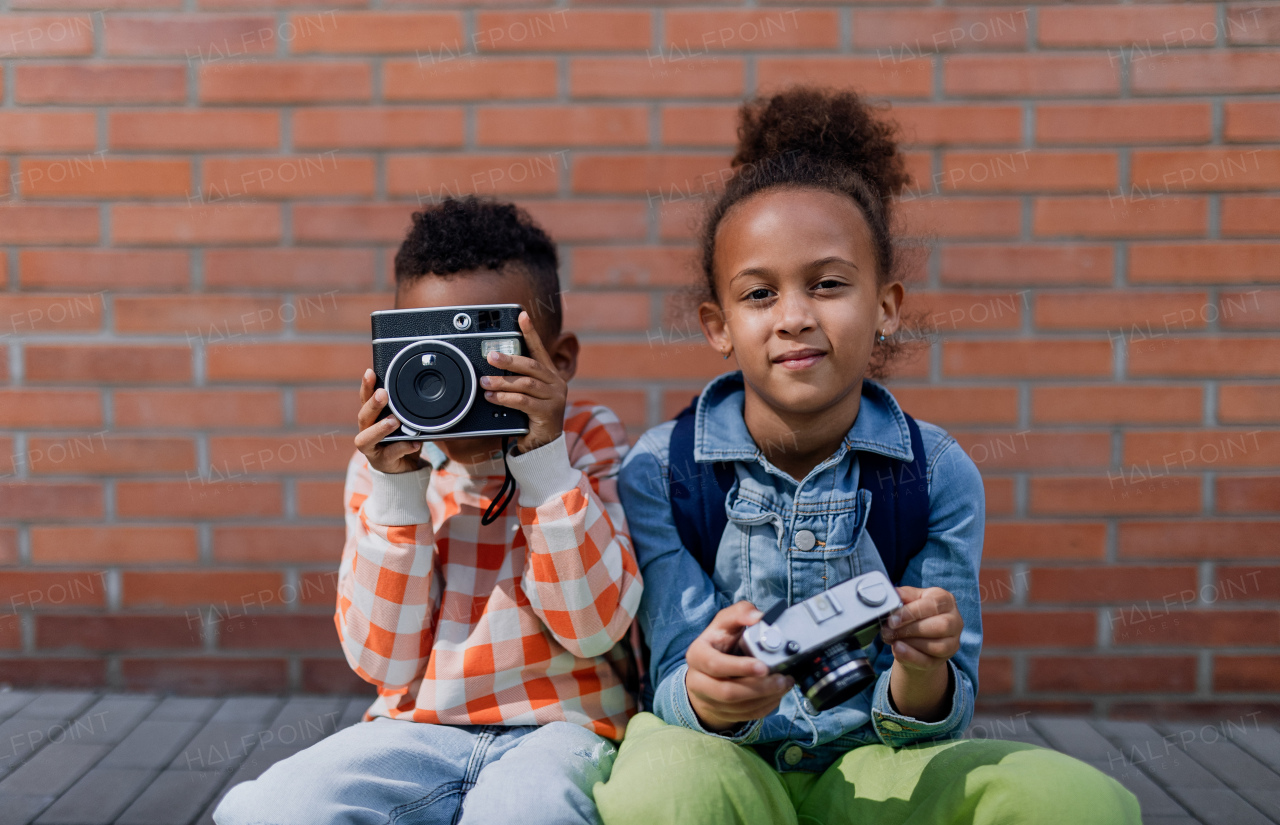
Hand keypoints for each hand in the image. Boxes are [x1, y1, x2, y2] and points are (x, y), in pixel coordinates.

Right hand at [355, 368, 426, 474]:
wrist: (403, 469)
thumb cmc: (400, 440)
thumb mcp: (404, 421)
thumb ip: (406, 409)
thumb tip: (422, 387)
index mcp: (371, 418)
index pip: (365, 399)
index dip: (366, 386)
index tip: (370, 372)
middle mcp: (366, 431)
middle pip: (363, 416)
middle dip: (372, 404)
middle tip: (383, 394)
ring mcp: (372, 448)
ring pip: (367, 438)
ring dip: (380, 428)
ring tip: (394, 421)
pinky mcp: (382, 462)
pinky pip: (391, 455)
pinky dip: (403, 448)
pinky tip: (414, 443)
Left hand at [479, 310, 567, 454]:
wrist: (543, 446)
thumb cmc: (531, 418)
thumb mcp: (525, 395)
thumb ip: (516, 381)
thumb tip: (491, 369)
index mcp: (550, 375)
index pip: (539, 349)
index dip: (530, 332)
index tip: (522, 315)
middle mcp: (555, 383)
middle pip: (531, 365)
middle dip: (510, 359)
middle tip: (491, 356)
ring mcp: (554, 398)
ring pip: (526, 384)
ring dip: (503, 382)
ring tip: (485, 382)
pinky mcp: (548, 413)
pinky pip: (524, 402)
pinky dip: (505, 398)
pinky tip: (492, 398)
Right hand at [686, 601, 793, 732]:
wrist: (707, 670)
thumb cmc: (719, 642)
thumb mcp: (725, 622)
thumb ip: (741, 613)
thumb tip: (759, 617)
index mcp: (697, 654)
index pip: (714, 664)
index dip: (739, 667)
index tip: (763, 666)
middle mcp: (698, 680)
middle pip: (728, 692)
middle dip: (759, 687)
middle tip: (782, 678)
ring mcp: (709, 700)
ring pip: (740, 707)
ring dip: (767, 697)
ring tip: (785, 683)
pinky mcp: (722, 713)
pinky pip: (747, 715)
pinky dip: (766, 706)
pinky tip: (778, 694)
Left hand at [882, 586, 962, 720]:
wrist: (915, 641)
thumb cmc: (909, 616)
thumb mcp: (904, 601)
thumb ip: (898, 596)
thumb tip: (885, 592)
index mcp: (943, 599)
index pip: (933, 603)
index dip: (911, 611)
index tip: (892, 617)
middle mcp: (954, 619)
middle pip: (939, 625)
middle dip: (910, 628)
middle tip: (888, 629)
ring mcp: (952, 642)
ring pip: (938, 644)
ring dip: (911, 641)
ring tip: (891, 638)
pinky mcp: (943, 660)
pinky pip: (930, 660)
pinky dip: (911, 655)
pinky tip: (897, 650)